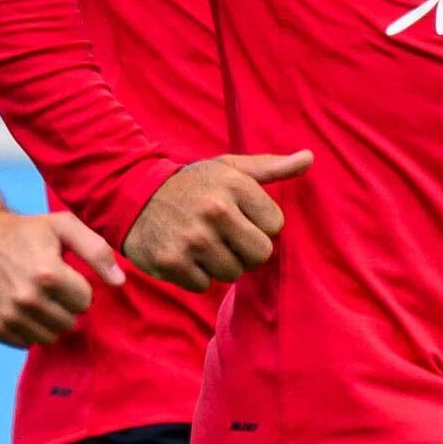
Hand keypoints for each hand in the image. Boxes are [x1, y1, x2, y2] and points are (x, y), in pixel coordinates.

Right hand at [0, 196, 129, 345]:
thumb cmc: (25, 230)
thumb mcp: (64, 226)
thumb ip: (96, 251)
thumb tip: (119, 282)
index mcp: (47, 274)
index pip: (84, 301)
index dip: (79, 288)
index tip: (65, 275)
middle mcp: (26, 298)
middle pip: (69, 322)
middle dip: (66, 306)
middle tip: (51, 287)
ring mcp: (8, 315)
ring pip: (49, 337)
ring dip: (50, 320)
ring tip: (39, 298)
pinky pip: (26, 343)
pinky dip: (29, 330)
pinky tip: (23, 308)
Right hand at [128, 147, 308, 288]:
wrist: (132, 195)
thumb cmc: (191, 184)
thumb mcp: (229, 168)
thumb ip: (271, 167)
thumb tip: (310, 158)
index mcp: (234, 185)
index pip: (275, 226)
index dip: (258, 226)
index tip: (238, 218)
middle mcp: (215, 211)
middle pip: (260, 255)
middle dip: (245, 251)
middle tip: (224, 237)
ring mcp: (192, 238)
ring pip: (232, 273)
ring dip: (219, 264)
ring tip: (201, 243)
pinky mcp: (171, 261)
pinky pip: (203, 285)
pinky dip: (194, 275)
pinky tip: (183, 254)